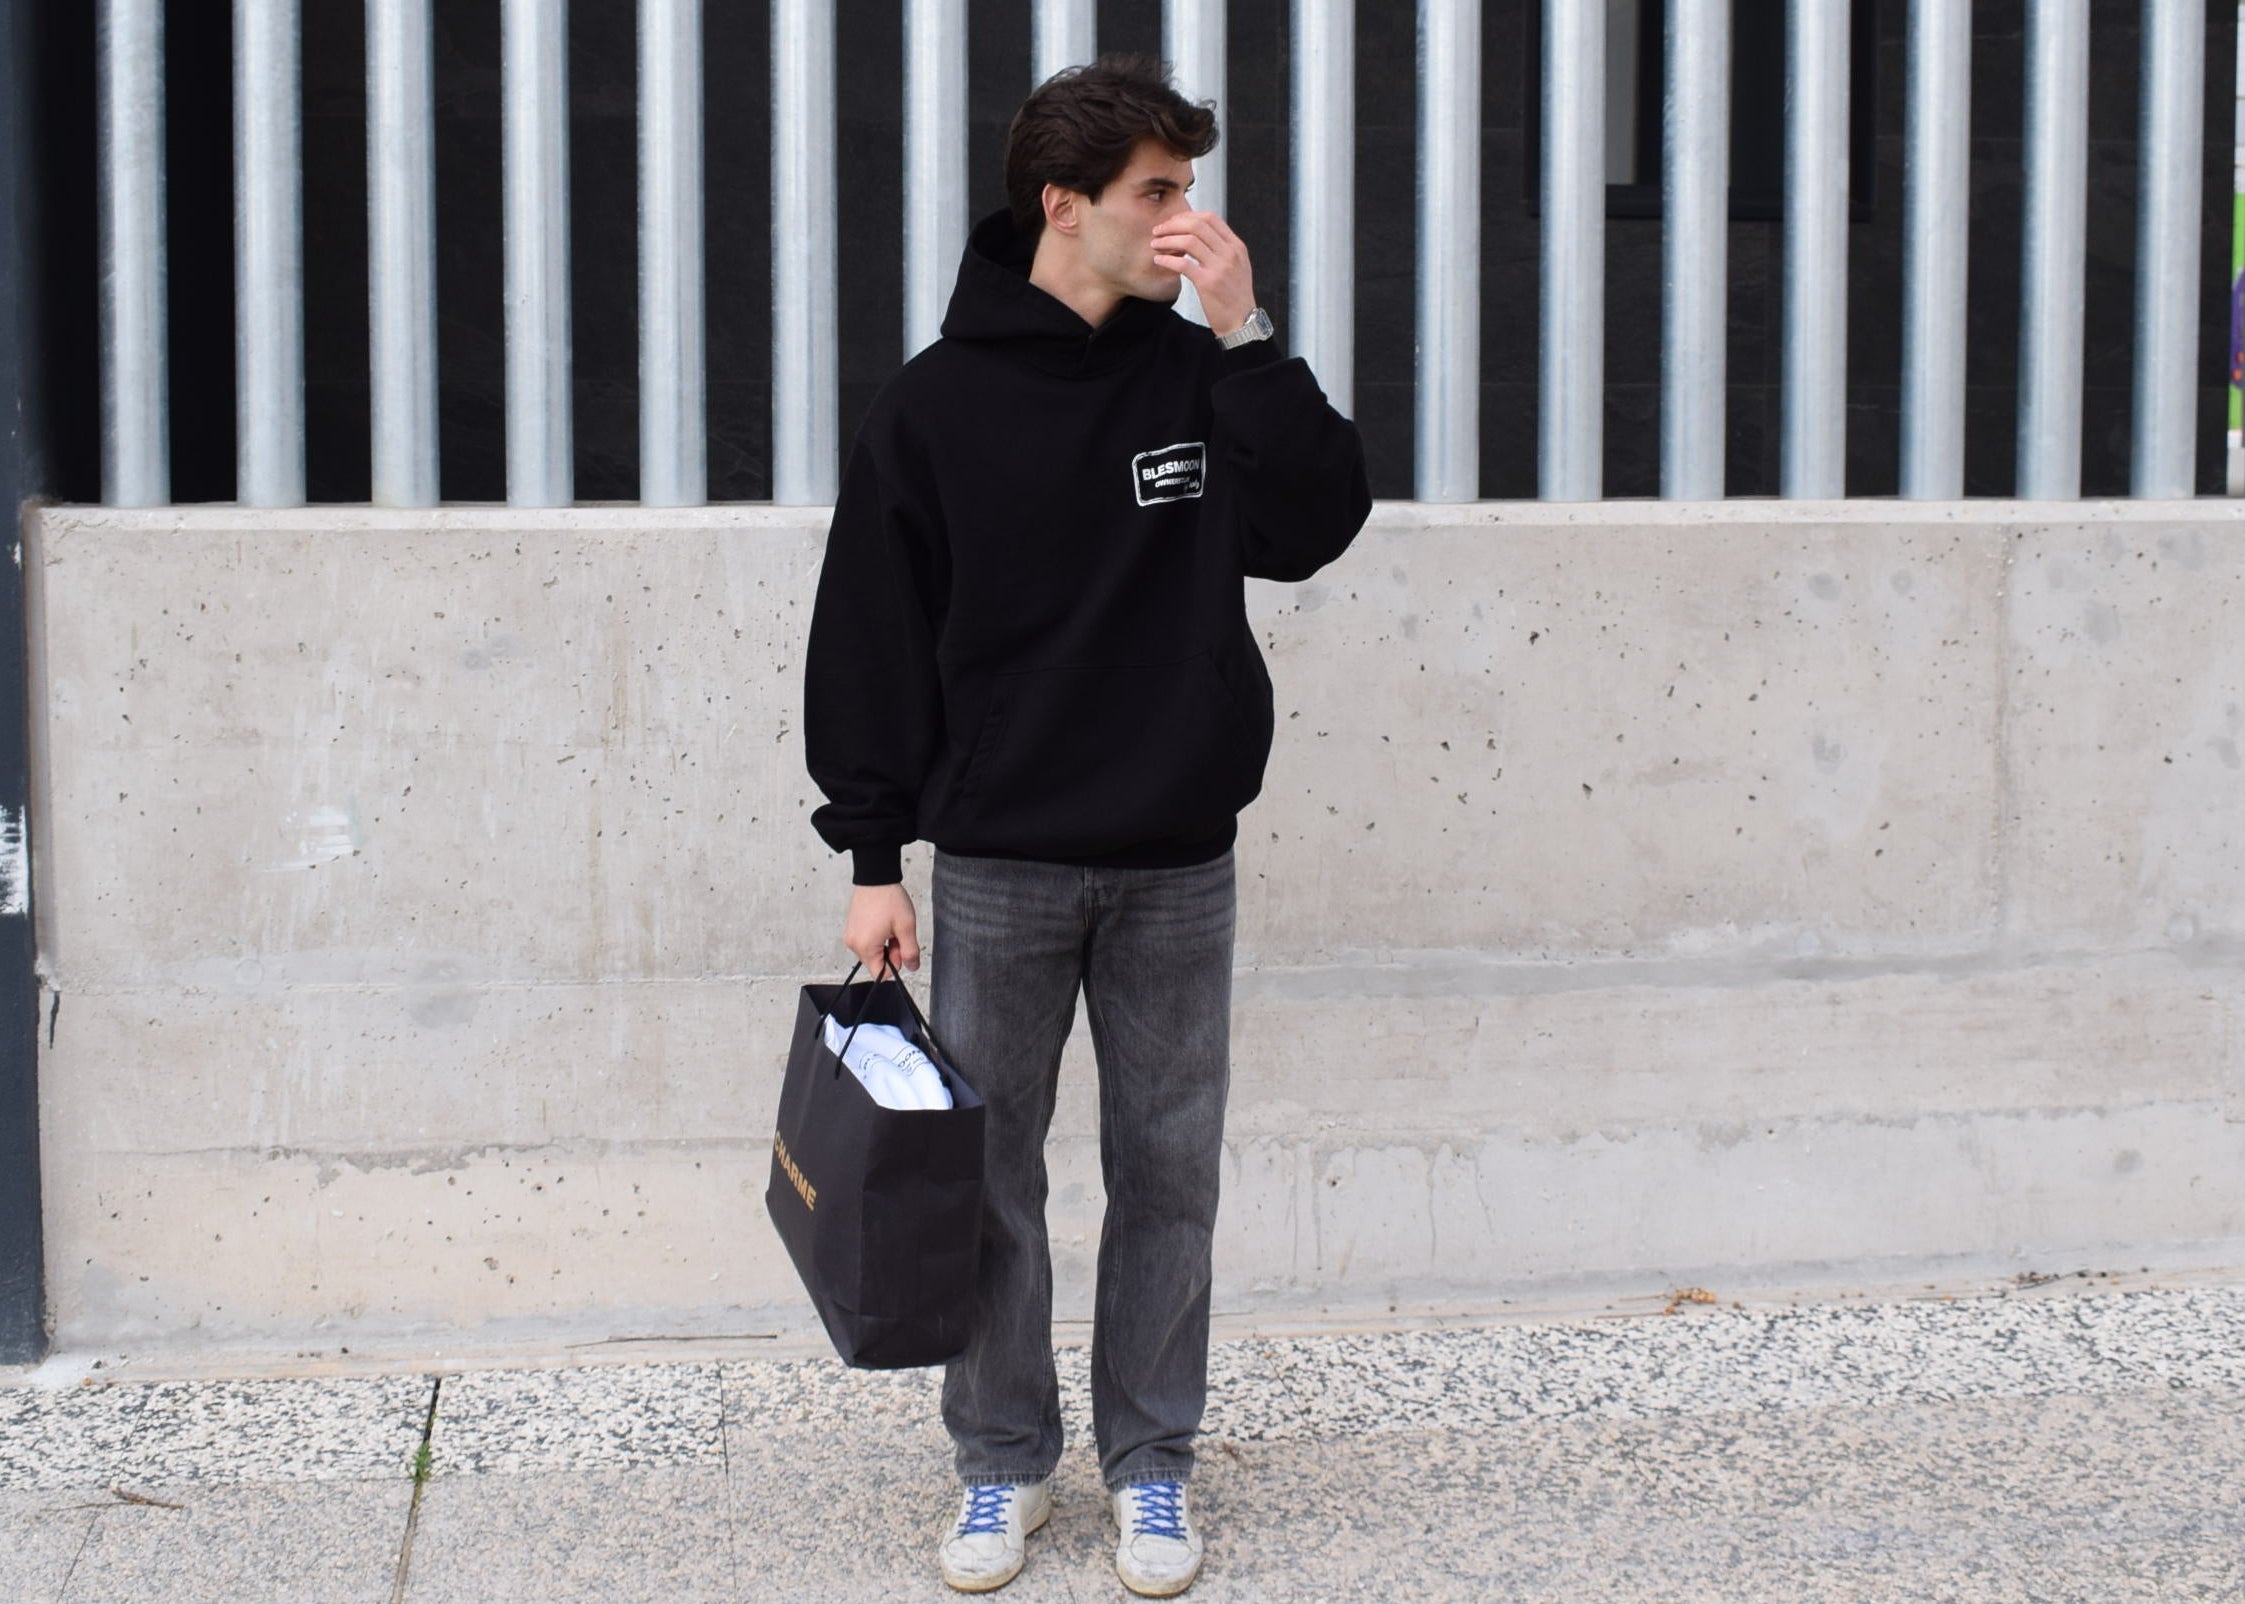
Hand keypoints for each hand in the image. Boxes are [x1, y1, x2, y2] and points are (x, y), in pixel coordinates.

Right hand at [844, 882, 920, 975]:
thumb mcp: (906, 927)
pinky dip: (876, 937)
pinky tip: (882, 923)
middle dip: (890, 953)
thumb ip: (910, 951)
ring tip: (890, 926)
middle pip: (876, 963)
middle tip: (897, 933)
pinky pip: (866, 942)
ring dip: (884, 944)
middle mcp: (854, 944)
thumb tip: (912, 967)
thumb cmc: (889, 899)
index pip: (880, 973)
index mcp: (866, 946)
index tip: (901, 947)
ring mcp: (850, 936)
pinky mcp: (851, 929)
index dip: (895, 964)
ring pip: (872, 952)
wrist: (876, 878)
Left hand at [1151, 210, 1255, 337]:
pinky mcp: (1208, 283)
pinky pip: (1183, 264)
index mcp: (1236, 246)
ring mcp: (1220, 268)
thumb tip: (1201, 235)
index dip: (1187, 216)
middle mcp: (1230, 253)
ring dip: (1167, 240)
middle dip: (1173, 225)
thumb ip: (1223, 249)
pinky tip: (1159, 261)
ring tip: (1155, 244)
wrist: (1242, 322)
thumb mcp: (1238, 266)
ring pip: (1188, 241)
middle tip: (1158, 230)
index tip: (1173, 221)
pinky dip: (1167, 260)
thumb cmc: (1235, 296)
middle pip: (1197, 225)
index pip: (1210, 218)